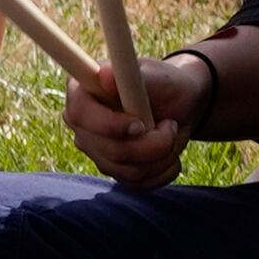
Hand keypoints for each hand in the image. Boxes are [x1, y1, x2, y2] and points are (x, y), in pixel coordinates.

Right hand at [66, 49, 204, 188]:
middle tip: (171, 126)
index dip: (109, 125)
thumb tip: (105, 74)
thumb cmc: (166, 85)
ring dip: (162, 156)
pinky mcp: (114, 170)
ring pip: (127, 172)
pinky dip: (163, 171)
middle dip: (151, 144)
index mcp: (83, 93)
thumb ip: (134, 74)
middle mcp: (83, 125)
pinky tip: (171, 154)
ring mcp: (96, 151)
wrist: (179, 107)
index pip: (80, 115)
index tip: (141, 125)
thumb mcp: (158, 76)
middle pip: (109, 151)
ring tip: (172, 133)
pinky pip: (138, 184)